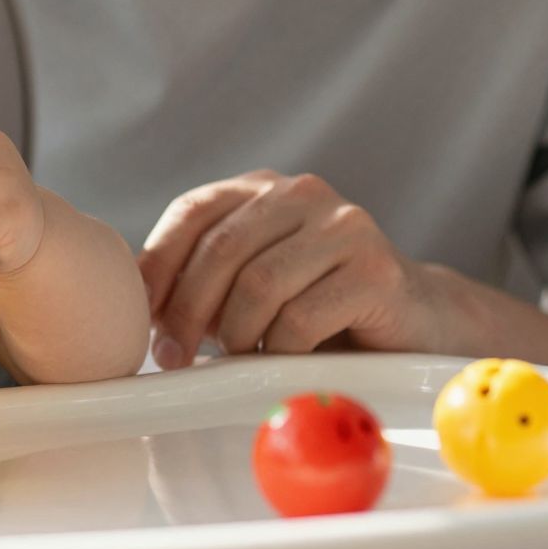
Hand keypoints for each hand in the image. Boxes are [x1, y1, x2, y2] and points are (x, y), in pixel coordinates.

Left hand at [138, 171, 446, 368]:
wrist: (414, 322)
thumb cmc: (319, 307)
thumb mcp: (251, 283)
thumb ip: (202, 278)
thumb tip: (132, 303)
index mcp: (264, 189)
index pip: (192, 211)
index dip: (157, 265)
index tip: (141, 316)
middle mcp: (303, 194)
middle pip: (221, 248)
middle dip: (185, 310)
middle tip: (172, 355)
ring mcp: (345, 226)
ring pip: (259, 284)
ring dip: (234, 334)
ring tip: (235, 358)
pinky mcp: (376, 270)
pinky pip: (301, 318)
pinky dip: (277, 350)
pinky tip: (279, 360)